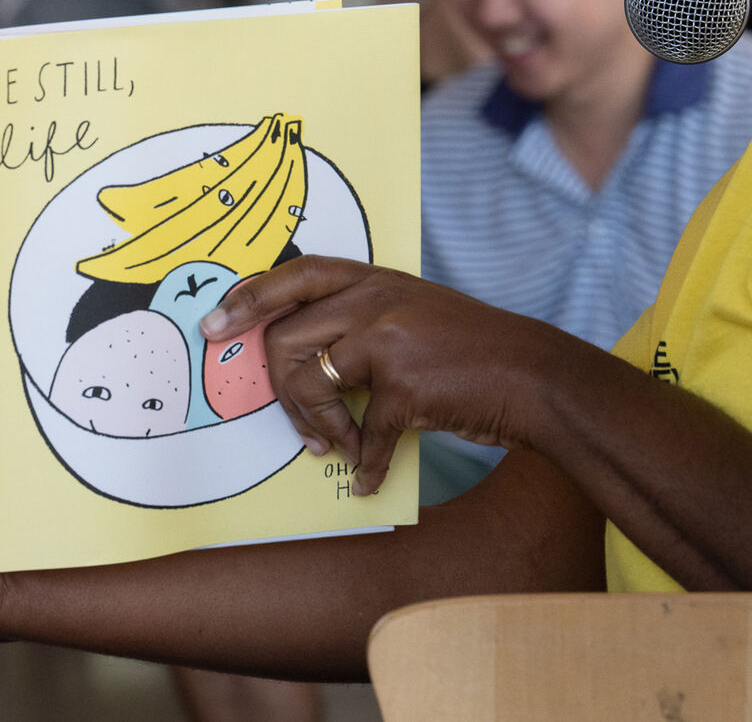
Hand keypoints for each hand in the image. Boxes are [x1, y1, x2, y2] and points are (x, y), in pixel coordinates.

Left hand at [202, 256, 558, 497]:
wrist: (534, 376)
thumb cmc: (473, 351)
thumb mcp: (413, 314)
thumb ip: (361, 322)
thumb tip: (303, 358)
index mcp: (376, 279)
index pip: (296, 274)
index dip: (250, 297)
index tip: (217, 325)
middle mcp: (376, 299)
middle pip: (286, 338)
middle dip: (279, 389)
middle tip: (296, 425)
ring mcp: (389, 339)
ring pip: (310, 382)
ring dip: (316, 427)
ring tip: (334, 446)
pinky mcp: (405, 385)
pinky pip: (362, 435)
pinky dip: (364, 466)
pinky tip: (368, 479)